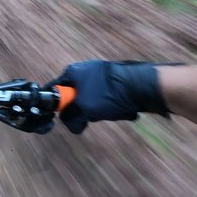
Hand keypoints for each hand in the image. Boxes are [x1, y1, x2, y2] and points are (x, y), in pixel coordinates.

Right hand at [46, 60, 175, 133]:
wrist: (143, 86)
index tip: (65, 116)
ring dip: (100, 110)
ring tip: (111, 113)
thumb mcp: (83, 109)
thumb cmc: (108, 94)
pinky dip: (113, 106)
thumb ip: (70, 118)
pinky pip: (107, 98)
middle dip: (83, 110)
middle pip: (74, 96)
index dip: (57, 105)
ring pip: (92, 99)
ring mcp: (102, 74)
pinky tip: (122, 110)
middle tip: (91, 115)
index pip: (54, 89)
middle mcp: (85, 70)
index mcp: (72, 72)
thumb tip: (72, 125)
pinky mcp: (117, 80)